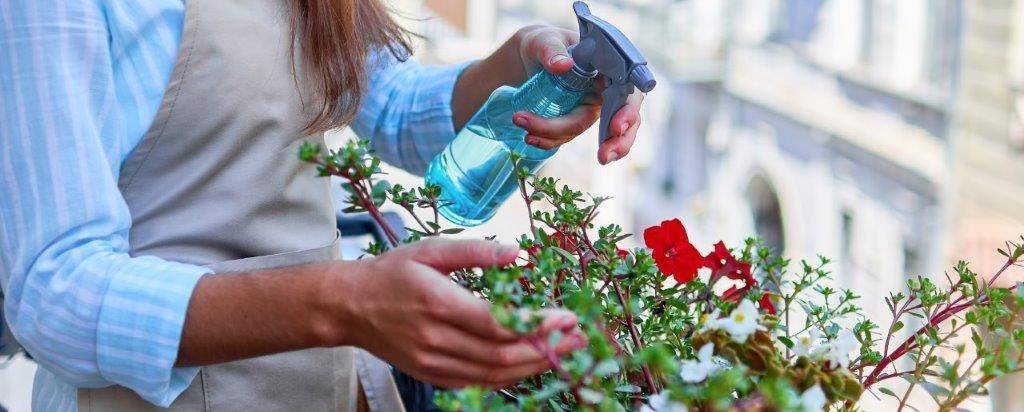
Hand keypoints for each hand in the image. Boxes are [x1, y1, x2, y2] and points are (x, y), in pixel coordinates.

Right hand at [334, 238, 585, 388]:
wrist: (350, 307)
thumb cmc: (392, 272)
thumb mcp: (430, 249)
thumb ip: (475, 251)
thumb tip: (518, 252)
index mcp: (438, 304)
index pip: (498, 322)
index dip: (537, 324)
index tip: (568, 317)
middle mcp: (436, 339)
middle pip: (502, 354)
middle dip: (547, 348)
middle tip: (581, 338)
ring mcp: (433, 363)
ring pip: (494, 374)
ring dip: (535, 365)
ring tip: (566, 351)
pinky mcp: (432, 375)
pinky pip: (479, 382)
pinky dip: (509, 375)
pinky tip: (532, 362)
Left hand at [513, 25, 645, 164]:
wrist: (525, 58)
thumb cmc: (543, 43)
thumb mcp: (544, 40)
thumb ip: (552, 50)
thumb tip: (563, 65)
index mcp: (608, 70)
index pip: (629, 92)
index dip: (628, 112)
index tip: (617, 127)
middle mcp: (604, 93)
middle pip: (623, 123)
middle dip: (617, 143)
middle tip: (603, 158)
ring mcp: (589, 110)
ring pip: (585, 135)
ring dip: (557, 137)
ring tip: (527, 133)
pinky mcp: (572, 122)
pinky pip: (566, 137)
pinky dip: (549, 142)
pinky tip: (530, 138)